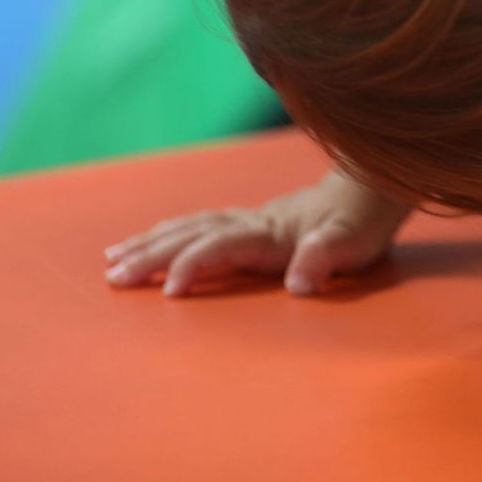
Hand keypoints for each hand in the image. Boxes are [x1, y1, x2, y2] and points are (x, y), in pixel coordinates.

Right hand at [102, 170, 411, 296]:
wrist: (368, 190)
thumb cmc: (360, 225)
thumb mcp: (351, 244)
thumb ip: (323, 259)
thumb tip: (299, 283)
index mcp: (270, 233)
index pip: (221, 246)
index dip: (195, 264)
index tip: (170, 291)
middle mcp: (251, 223)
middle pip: (192, 235)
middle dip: (151, 255)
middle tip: (112, 278)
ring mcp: (247, 219)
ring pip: (189, 227)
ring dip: (150, 242)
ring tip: (113, 259)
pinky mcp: (248, 222)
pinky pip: (198, 225)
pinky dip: (169, 232)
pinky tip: (150, 239)